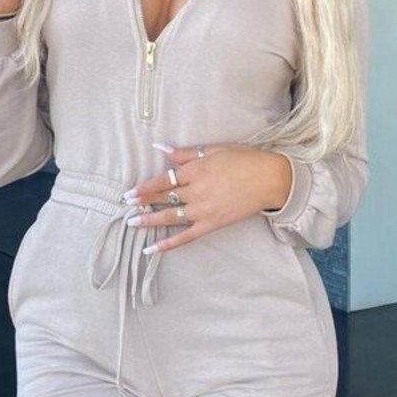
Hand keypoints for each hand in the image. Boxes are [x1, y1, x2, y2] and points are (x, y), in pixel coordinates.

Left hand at [123, 143, 292, 252]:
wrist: (270, 179)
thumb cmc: (244, 159)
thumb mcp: (214, 149)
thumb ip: (186, 152)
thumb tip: (160, 147)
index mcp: (196, 170)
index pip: (163, 180)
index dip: (145, 187)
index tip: (130, 192)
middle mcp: (196, 191)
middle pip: (163, 197)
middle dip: (143, 202)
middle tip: (126, 206)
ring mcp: (203, 210)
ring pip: (170, 218)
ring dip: (149, 221)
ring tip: (133, 223)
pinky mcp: (212, 224)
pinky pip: (186, 237)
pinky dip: (168, 244)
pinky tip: (152, 248)